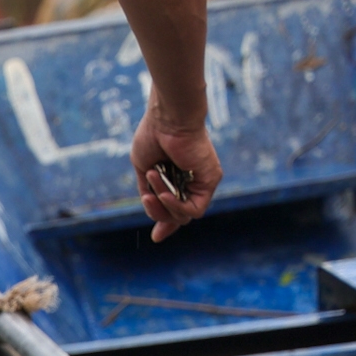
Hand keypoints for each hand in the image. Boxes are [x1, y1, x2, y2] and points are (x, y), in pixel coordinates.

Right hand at [131, 110, 220, 242]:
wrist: (167, 119)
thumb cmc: (153, 137)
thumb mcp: (145, 173)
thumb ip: (150, 196)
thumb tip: (154, 222)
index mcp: (176, 179)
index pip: (174, 211)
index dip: (165, 224)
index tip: (156, 237)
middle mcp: (192, 182)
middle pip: (177, 217)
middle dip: (158, 212)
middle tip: (149, 194)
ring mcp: (202, 182)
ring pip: (183, 216)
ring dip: (163, 203)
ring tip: (154, 180)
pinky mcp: (210, 181)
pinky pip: (194, 210)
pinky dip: (177, 206)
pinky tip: (165, 194)